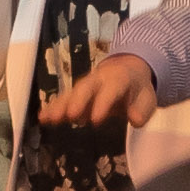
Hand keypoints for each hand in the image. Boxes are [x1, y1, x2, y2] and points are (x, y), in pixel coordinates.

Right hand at [38, 51, 159, 133]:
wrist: (127, 70)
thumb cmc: (137, 88)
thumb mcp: (147, 97)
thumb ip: (142, 109)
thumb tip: (135, 120)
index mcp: (119, 78)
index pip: (111, 89)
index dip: (103, 103)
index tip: (96, 120)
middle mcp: (98, 79)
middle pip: (86, 88)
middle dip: (77, 101)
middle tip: (69, 115)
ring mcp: (85, 85)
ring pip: (71, 93)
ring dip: (60, 106)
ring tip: (48, 118)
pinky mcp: (76, 94)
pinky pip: (64, 99)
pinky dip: (53, 108)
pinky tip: (42, 118)